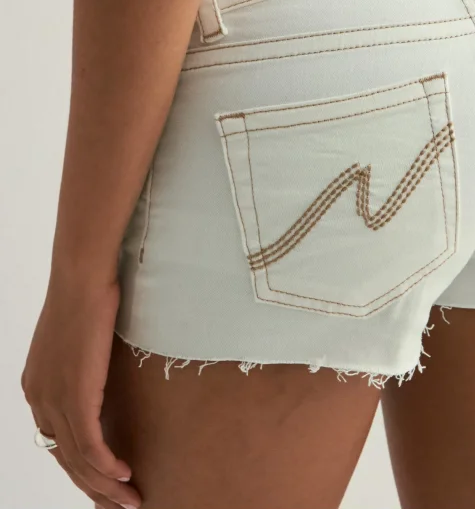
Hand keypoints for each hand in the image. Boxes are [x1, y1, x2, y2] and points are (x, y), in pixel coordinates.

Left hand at [21, 270, 141, 510]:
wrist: (81, 278)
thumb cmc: (85, 297)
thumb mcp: (76, 340)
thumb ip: (81, 367)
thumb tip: (100, 380)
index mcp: (37, 387)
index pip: (56, 441)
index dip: (79, 467)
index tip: (102, 483)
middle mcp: (39, 398)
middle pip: (66, 457)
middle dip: (94, 486)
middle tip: (119, 503)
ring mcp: (54, 398)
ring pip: (79, 457)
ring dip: (106, 484)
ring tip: (130, 498)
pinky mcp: (76, 394)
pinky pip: (91, 444)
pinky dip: (107, 465)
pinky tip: (123, 475)